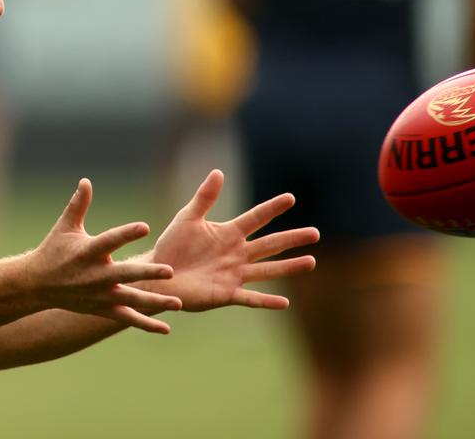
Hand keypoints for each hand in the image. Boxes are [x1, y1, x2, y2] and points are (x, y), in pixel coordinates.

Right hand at [28, 179, 183, 333]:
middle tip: (170, 271)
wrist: (37, 285)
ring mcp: (100, 295)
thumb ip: (78, 204)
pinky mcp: (102, 309)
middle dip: (147, 273)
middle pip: (125, 274)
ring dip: (154, 302)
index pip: (110, 241)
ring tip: (177, 303)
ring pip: (131, 300)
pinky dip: (146, 324)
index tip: (145, 226)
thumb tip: (86, 180)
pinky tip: (166, 329)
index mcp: (88, 252)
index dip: (127, 233)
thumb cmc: (54, 250)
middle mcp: (96, 275)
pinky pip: (127, 318)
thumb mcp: (65, 227)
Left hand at [149, 170, 317, 311]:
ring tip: (311, 262)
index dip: (272, 208)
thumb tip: (219, 172)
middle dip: (292, 238)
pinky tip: (285, 302)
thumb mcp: (187, 218)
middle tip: (315, 233)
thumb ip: (204, 198)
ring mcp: (234, 274)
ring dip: (289, 266)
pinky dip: (267, 300)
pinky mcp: (226, 294)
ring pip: (267, 270)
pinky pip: (250, 298)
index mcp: (228, 233)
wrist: (159, 275)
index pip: (256, 218)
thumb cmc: (171, 246)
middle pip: (270, 244)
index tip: (290, 197)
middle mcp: (237, 254)